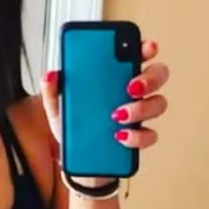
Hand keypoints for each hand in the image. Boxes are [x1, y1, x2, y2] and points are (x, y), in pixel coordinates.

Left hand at [40, 39, 169, 180]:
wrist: (75, 161)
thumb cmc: (73, 128)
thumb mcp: (58, 108)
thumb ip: (52, 91)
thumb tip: (50, 76)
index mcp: (114, 78)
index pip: (137, 55)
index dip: (146, 48)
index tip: (146, 47)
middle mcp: (132, 94)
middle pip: (158, 75)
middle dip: (150, 77)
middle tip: (132, 86)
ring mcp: (139, 116)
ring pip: (158, 104)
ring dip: (142, 108)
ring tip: (118, 116)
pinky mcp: (138, 139)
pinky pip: (149, 135)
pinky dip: (137, 136)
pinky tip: (119, 136)